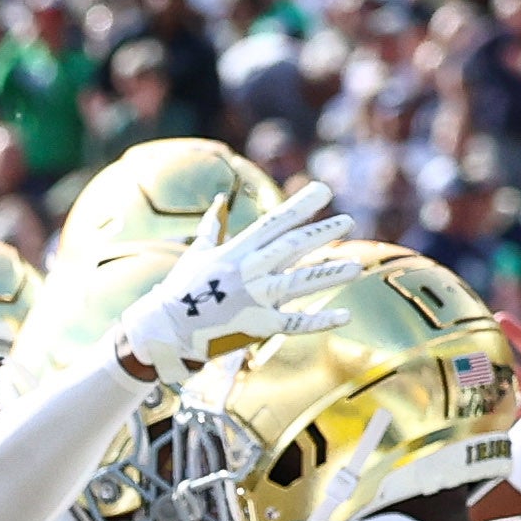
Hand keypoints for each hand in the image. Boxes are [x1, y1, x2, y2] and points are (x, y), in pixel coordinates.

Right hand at [112, 181, 365, 382]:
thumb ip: (213, 226)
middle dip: (320, 233)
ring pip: (298, 283)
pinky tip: (344, 316)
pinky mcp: (257, 326)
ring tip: (356, 267)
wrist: (165, 329)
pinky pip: (293, 324)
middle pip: (290, 248)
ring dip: (327, 274)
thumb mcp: (197, 253)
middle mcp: (247, 272)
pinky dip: (318, 321)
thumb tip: (217, 200)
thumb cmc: (180, 290)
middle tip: (347, 220)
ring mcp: (253, 299)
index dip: (300, 206)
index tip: (324, 191)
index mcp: (235, 251)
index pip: (274, 223)